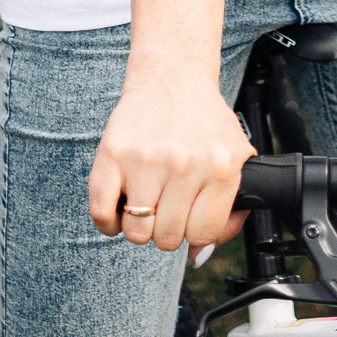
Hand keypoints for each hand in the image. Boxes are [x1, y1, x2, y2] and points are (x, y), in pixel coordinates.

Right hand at [88, 66, 256, 252]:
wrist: (173, 78)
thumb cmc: (203, 124)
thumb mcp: (234, 160)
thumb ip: (230, 211)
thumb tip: (200, 258)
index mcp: (222, 167)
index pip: (203, 233)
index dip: (194, 232)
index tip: (188, 218)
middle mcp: (186, 164)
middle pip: (168, 238)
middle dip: (166, 230)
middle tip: (166, 207)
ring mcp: (147, 159)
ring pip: (136, 233)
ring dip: (138, 227)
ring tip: (144, 204)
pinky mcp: (113, 153)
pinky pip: (102, 214)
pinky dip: (107, 222)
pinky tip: (119, 207)